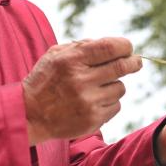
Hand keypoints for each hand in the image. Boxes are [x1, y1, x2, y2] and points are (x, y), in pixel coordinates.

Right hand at [23, 37, 142, 143]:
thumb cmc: (45, 80)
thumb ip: (83, 46)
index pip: (110, 47)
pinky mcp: (92, 120)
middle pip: (121, 67)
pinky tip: (93, 102)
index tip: (128, 48)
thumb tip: (115, 46)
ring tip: (98, 87)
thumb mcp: (55, 55)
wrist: (29, 114)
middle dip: (133, 63)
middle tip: (136, 62)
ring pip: (120, 88)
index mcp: (71, 60)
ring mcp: (88, 102)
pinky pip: (115, 106)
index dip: (124, 46)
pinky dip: (109, 102)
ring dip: (115, 85)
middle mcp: (80, 80)